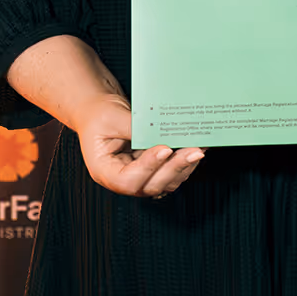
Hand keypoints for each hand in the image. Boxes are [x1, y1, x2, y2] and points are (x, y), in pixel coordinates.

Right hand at [74, 93, 205, 197]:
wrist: (97, 110)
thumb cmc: (98, 114)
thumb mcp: (111, 117)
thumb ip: (135, 128)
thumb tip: (162, 132)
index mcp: (104, 170)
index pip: (127, 180)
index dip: (149, 167)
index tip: (165, 149)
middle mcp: (121, 179)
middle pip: (151, 185)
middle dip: (174, 168)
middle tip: (194, 151)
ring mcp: (138, 176)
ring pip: (165, 182)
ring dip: (183, 166)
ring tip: (199, 147)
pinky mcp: (150, 169)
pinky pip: (169, 171)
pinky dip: (183, 161)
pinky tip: (196, 146)